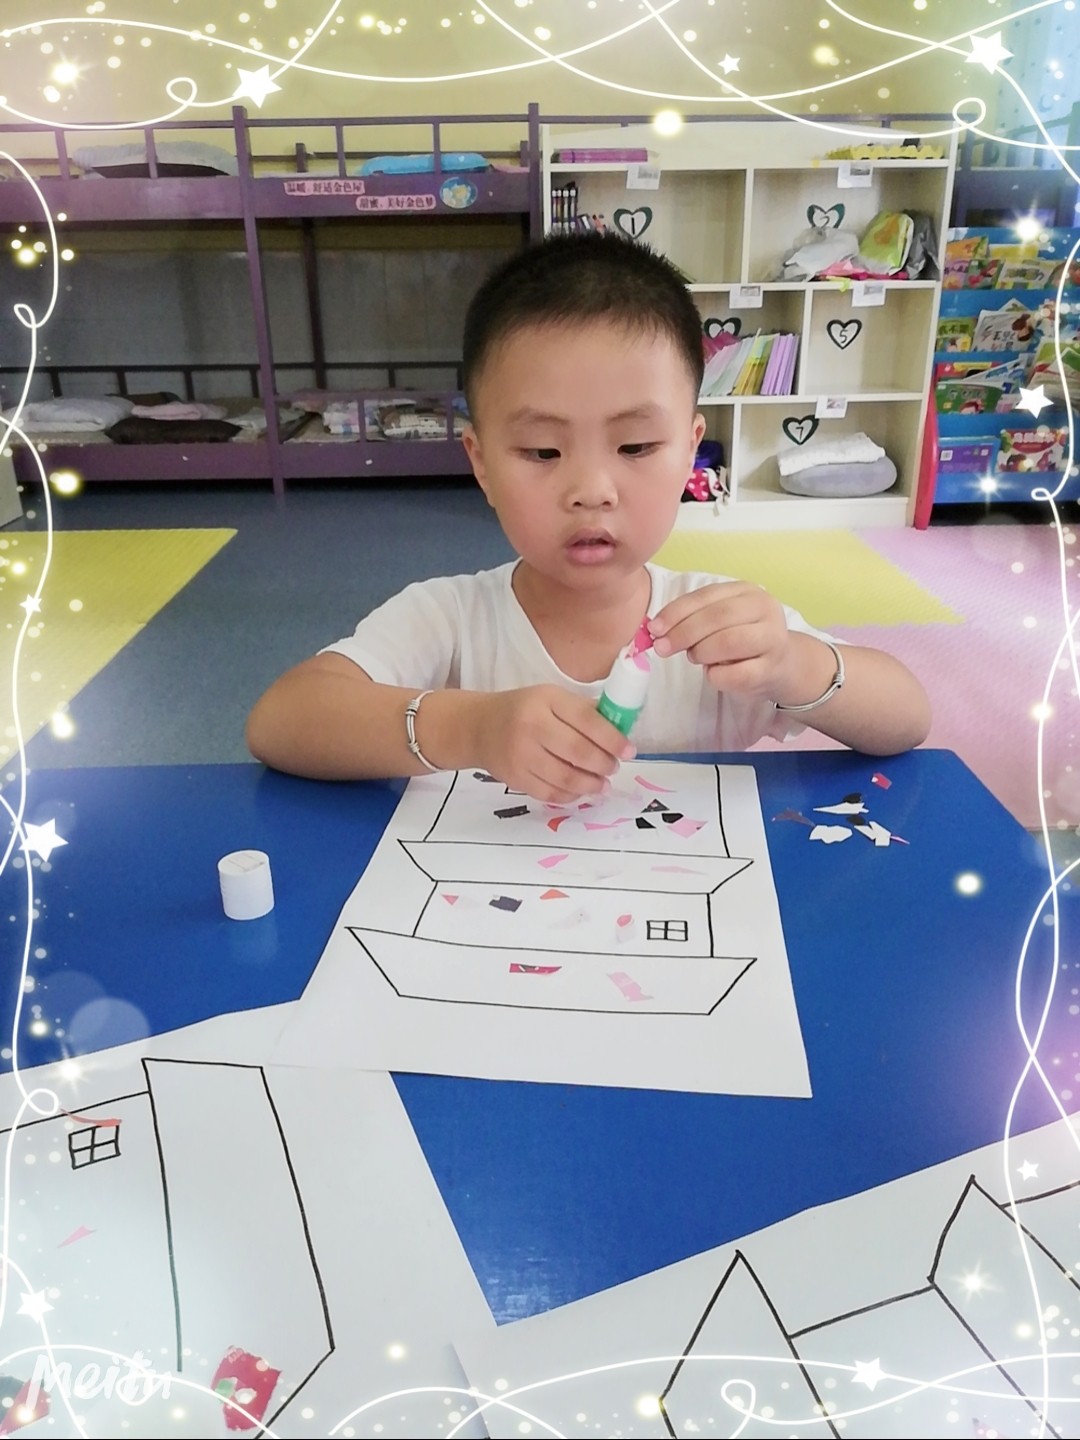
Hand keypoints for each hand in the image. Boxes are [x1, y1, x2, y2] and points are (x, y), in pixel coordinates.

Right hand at [474, 685, 634, 802]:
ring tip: (602, 784)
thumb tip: (620, 731)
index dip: (612, 738)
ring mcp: (521, 755)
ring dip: (591, 784)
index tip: (629, 750)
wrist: (479, 727)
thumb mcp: (551, 698)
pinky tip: (580, 791)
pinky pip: (550, 794)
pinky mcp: (515, 778)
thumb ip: (582, 712)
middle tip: (614, 767)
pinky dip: (571, 796)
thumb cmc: (523, 710)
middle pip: (578, 752)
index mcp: (546, 701)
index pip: (587, 721)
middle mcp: (532, 727)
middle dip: (604, 764)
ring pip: (566, 778)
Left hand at [649, 581, 793, 698]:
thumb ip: (693, 618)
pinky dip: (716, 676)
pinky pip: (736, 674)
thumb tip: (657, 630)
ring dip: (702, 652)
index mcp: (747, 591)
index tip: (654, 629)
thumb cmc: (742, 639)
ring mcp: (773, 638)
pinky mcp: (771, 669)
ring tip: (695, 657)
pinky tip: (714, 673)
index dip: (676, 612)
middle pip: (717, 617)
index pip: (705, 596)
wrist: (782, 665)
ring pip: (729, 642)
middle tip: (662, 648)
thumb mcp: (721, 620)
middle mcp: (765, 609)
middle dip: (683, 633)